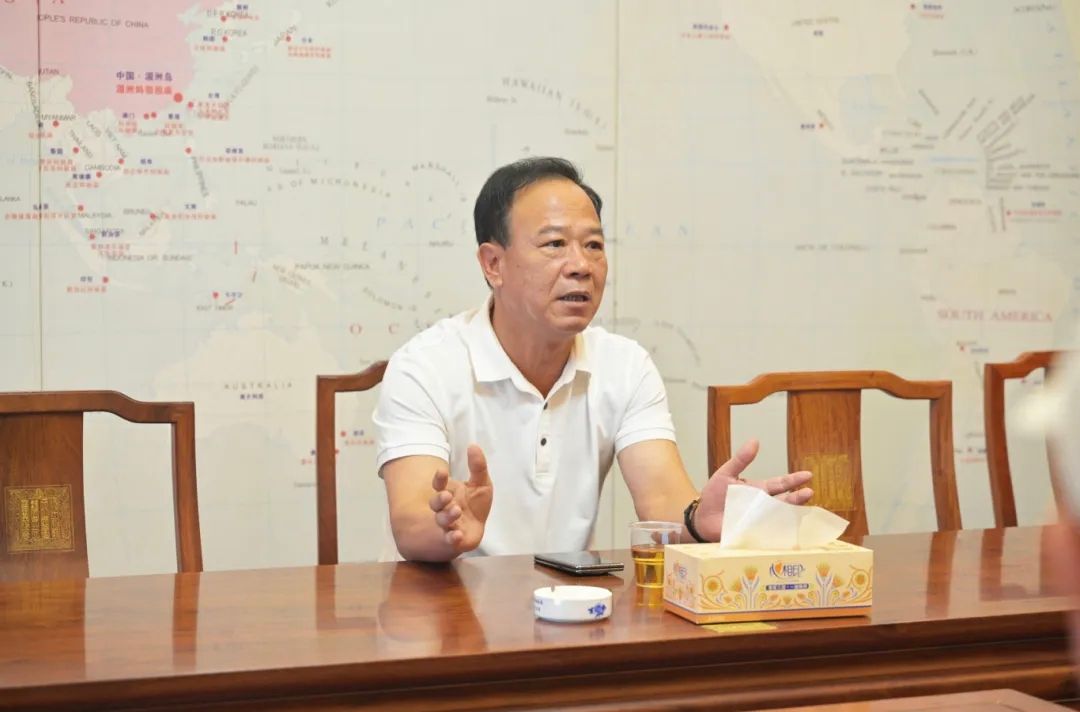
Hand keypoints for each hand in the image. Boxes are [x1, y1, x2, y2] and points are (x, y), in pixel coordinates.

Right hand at [428, 444, 492, 553]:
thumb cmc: (476, 504)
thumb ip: (477, 466)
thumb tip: (473, 445)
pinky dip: (452, 538)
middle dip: (439, 499)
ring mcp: (448, 524)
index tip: (443, 471)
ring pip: (441, 520)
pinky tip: (457, 535)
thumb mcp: (481, 483)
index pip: (439, 484)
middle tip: (447, 496)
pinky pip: (449, 539)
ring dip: (447, 516)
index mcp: (448, 493)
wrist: (476, 528)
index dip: (439, 478)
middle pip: (436, 503)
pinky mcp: (455, 539)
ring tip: (456, 511)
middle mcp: (445, 508)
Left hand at [694, 438, 812, 540]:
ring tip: (801, 509)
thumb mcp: (726, 474)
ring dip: (791, 513)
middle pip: (784, 501)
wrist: (700, 519)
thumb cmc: (713, 496)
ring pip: (779, 516)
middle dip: (797, 497)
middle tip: (809, 492)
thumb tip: (755, 441)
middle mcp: (762, 505)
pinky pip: (769, 533)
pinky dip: (779, 532)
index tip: (808, 475)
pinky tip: (787, 529)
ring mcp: (759, 520)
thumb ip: (740, 460)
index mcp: (758, 490)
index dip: (793, 480)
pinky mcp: (753, 533)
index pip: (779, 484)